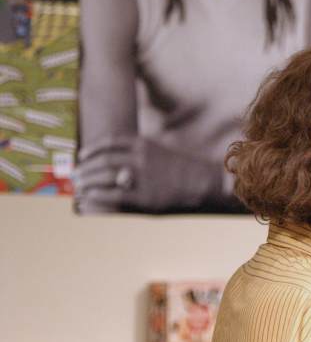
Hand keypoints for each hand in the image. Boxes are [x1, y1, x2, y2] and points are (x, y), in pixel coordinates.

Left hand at [73, 136, 225, 212]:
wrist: (204, 181)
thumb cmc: (181, 168)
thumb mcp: (160, 151)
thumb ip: (137, 153)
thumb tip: (114, 160)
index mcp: (143, 145)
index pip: (108, 144)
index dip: (91, 150)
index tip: (81, 157)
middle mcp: (140, 158)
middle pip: (103, 161)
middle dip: (85, 169)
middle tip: (75, 176)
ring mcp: (142, 177)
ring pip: (104, 176)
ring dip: (88, 182)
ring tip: (79, 188)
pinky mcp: (145, 196)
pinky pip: (114, 195)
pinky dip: (98, 195)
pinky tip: (90, 197)